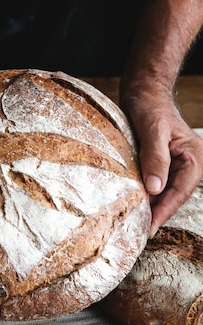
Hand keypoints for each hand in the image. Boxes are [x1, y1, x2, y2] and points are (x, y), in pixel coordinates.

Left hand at [121, 87, 202, 236]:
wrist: (142, 91)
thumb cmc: (149, 105)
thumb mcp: (152, 129)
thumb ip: (155, 157)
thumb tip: (155, 188)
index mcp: (193, 156)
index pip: (180, 190)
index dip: (164, 211)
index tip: (149, 227)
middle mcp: (187, 163)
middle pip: (173, 195)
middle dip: (157, 214)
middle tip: (138, 233)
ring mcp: (173, 164)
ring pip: (163, 192)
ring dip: (150, 207)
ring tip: (133, 225)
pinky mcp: (159, 163)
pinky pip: (154, 183)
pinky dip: (144, 195)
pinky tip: (131, 205)